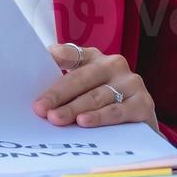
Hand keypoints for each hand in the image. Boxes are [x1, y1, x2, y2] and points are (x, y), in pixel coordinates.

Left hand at [33, 44, 159, 133]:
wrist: (139, 122)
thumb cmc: (101, 102)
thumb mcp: (82, 88)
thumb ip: (62, 82)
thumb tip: (32, 88)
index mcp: (94, 57)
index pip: (71, 53)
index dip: (53, 59)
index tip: (35, 67)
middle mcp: (114, 65)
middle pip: (80, 79)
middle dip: (58, 95)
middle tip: (40, 109)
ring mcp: (132, 83)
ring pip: (97, 96)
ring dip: (75, 109)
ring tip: (56, 118)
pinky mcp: (144, 104)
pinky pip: (118, 111)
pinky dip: (100, 117)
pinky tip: (85, 122)